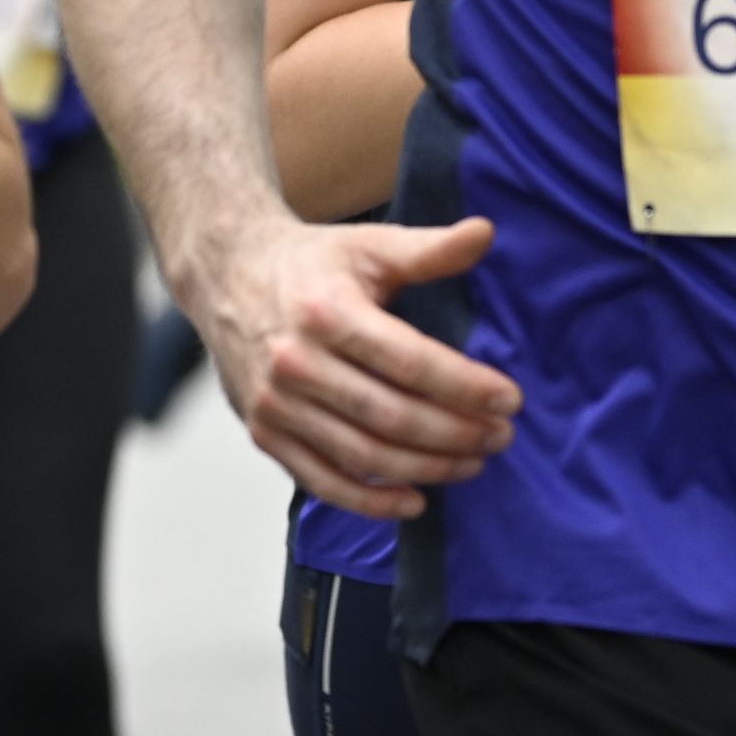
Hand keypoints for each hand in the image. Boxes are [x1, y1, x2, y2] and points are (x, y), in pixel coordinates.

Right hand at [193, 208, 518, 519]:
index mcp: (326, 311)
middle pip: (391, 415)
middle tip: (500, 437)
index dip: (465, 386)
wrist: (226, 277)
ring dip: (425, 469)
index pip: (409, 361)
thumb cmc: (309, 264)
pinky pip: (321, 480)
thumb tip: (485, 233)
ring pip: (362, 454)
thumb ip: (428, 249)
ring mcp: (276, 404)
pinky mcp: (264, 433)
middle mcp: (295, 362)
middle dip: (455, 434)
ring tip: (472, 464)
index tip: (509, 400)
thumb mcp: (368, 244)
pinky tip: (415, 500)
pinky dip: (370, 502)